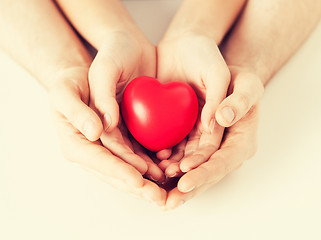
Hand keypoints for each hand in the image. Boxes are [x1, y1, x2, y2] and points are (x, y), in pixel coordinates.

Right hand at [49, 66, 165, 205]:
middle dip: (136, 186)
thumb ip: (77, 111)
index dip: (118, 170)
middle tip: (158, 197)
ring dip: (144, 184)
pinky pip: (131, 161)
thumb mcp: (65, 92)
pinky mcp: (115, 147)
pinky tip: (163, 172)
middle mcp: (89, 153)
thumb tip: (95, 132)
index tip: (138, 180)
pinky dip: (146, 169)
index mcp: (75, 144)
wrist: (79, 82)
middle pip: (113, 174)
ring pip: (124, 172)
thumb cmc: (69, 85)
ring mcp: (103, 153)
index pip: (98, 161)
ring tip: (164, 191)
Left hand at [163, 67, 263, 208]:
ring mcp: (212, 150)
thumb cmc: (241, 82)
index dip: (204, 173)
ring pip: (193, 170)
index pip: (223, 163)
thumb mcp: (247, 85)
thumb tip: (223, 118)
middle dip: (187, 189)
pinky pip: (184, 156)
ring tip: (156, 186)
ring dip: (175, 180)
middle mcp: (227, 151)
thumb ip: (239, 101)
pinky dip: (170, 163)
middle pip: (207, 174)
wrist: (229, 80)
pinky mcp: (197, 143)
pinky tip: (155, 165)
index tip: (184, 181)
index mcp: (242, 142)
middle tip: (166, 202)